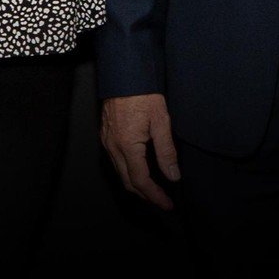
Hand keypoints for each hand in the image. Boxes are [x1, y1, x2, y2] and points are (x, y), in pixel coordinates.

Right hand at [101, 93, 179, 210]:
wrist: (123, 73)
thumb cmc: (143, 94)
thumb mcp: (161, 122)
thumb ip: (166, 152)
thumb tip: (173, 176)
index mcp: (127, 145)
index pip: (140, 180)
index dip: (155, 196)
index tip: (168, 205)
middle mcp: (113, 146)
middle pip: (127, 181)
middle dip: (145, 195)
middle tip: (163, 201)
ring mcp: (106, 141)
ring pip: (119, 172)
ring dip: (136, 185)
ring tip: (154, 190)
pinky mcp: (105, 135)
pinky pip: (115, 161)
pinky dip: (128, 172)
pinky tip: (139, 170)